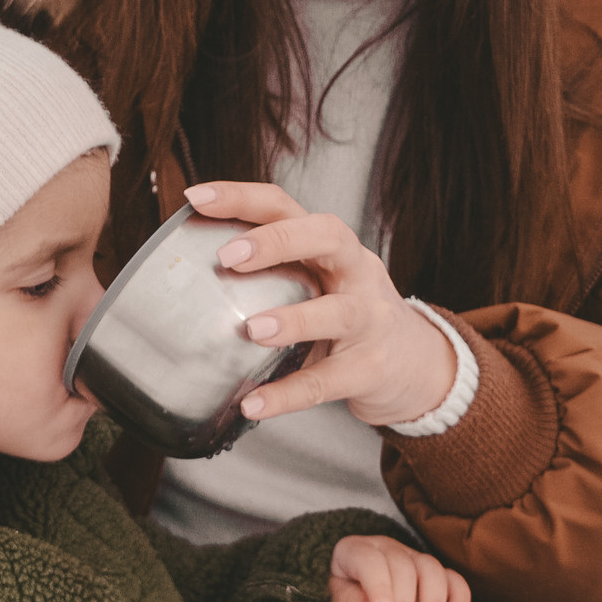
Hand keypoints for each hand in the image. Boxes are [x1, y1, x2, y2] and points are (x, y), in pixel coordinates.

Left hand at [183, 181, 454, 428]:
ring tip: (251, 331)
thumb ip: (268, 275)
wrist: (416, 363)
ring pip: (339, 312)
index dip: (242, 197)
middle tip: (229, 256)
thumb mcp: (316, 282)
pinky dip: (289, 394)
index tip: (198, 197)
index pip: (286, 205)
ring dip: (294, 318)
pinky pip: (329, 381)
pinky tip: (254, 404)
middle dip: (278, 241)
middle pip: (328, 236)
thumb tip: (185, 276)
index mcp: (329, 246)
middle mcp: (355, 271)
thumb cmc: (347, 316)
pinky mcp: (371, 368)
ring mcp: (369, 319)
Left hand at [329, 534, 471, 601]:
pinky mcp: (434, 575)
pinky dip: (459, 596)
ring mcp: (412, 558)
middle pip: (403, 566)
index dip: (378, 584)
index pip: (369, 560)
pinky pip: (452, 578)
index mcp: (355, 550)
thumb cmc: (347, 600)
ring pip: (431, 569)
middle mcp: (386, 548)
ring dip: (433, 601)